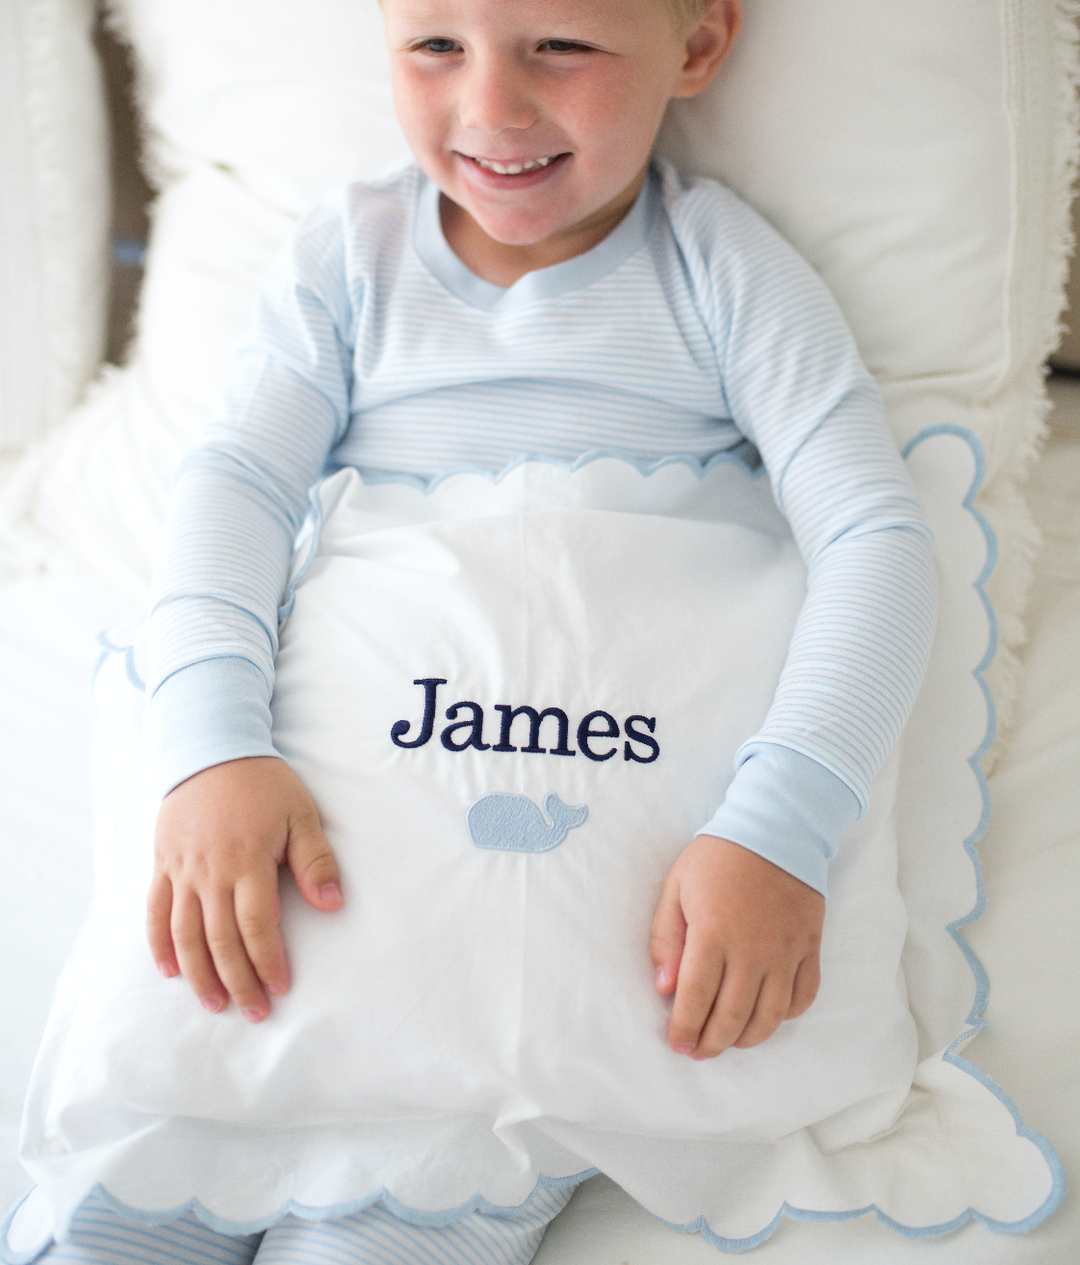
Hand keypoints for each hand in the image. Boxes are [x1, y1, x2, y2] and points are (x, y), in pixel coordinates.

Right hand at [147, 757, 341, 1022]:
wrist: (210, 748)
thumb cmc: (263, 783)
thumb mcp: (300, 813)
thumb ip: (315, 860)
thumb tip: (333, 904)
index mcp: (248, 861)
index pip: (257, 925)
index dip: (268, 960)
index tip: (280, 986)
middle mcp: (210, 872)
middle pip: (220, 939)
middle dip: (238, 980)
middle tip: (254, 1012)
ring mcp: (181, 870)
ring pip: (185, 934)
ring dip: (199, 974)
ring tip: (214, 1003)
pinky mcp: (162, 863)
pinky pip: (156, 912)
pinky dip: (161, 945)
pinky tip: (171, 971)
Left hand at [650, 835, 823, 1058]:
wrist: (775, 827)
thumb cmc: (717, 857)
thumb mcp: (676, 888)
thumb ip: (666, 939)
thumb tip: (664, 988)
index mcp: (713, 934)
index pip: (696, 999)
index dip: (684, 1029)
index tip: (677, 1044)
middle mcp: (752, 951)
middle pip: (732, 1017)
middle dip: (711, 1043)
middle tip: (698, 1051)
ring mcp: (785, 952)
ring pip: (769, 1017)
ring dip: (747, 1038)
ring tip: (729, 1041)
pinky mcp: (810, 947)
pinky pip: (803, 996)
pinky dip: (785, 1016)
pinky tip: (767, 1016)